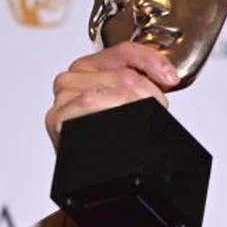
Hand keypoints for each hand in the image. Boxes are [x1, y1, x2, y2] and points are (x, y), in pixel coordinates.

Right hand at [46, 42, 179, 150]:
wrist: (94, 174)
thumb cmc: (111, 135)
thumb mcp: (130, 101)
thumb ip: (142, 81)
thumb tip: (168, 77)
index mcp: (90, 68)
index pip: (124, 51)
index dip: (151, 61)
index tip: (170, 78)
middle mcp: (73, 78)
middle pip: (124, 74)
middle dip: (150, 93)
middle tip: (157, 110)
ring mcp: (63, 98)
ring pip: (111, 90)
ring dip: (136, 106)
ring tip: (141, 121)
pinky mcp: (57, 117)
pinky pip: (88, 103)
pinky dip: (111, 112)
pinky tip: (118, 124)